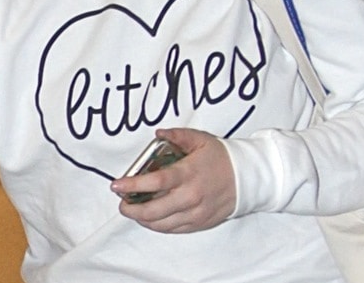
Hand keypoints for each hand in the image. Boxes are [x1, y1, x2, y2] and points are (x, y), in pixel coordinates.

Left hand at [111, 128, 236, 232]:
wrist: (247, 178)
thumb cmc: (222, 157)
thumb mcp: (200, 139)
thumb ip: (177, 135)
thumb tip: (157, 133)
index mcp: (188, 173)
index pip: (156, 182)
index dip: (133, 185)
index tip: (117, 185)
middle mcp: (190, 196)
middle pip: (154, 209)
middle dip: (132, 208)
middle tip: (122, 202)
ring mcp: (195, 213)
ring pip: (161, 223)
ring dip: (142, 219)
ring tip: (132, 210)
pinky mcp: (199, 223)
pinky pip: (173, 229)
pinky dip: (158, 225)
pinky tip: (150, 218)